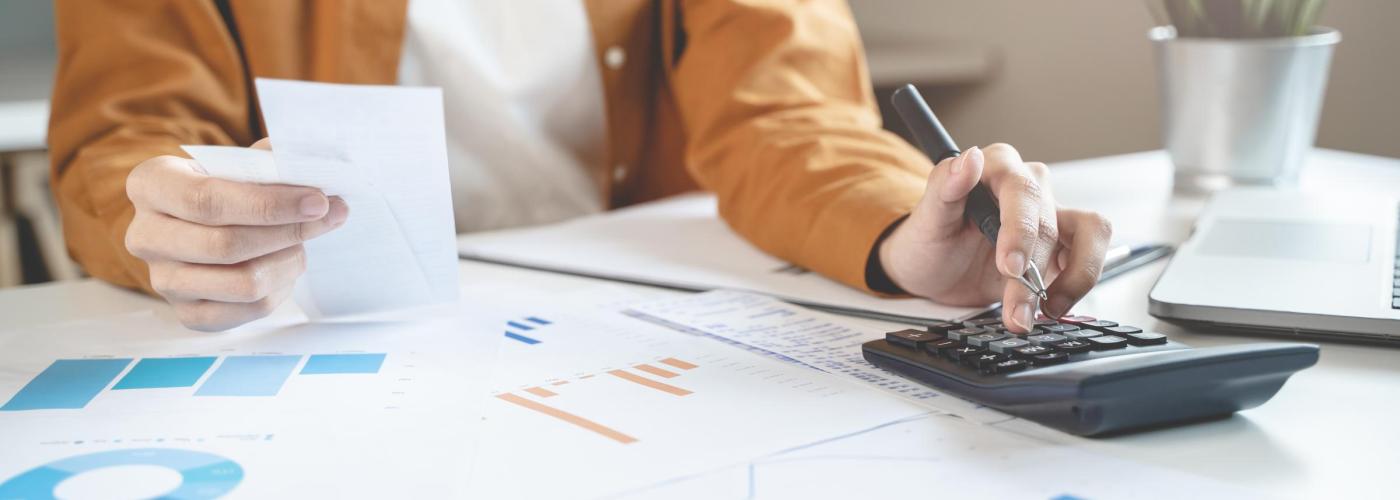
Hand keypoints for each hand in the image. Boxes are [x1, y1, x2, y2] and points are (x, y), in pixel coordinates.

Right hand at [124, 139, 347, 330]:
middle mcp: (144, 235)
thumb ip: (271, 163)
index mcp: (151, 184)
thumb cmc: (228, 185)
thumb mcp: (240, 162)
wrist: (207, 223)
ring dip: (288, 261)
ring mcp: (163, 280)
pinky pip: (249, 309)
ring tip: (303, 242)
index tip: (318, 201)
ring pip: (243, 283)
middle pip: (226, 245)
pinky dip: (280, 288)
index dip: (269, 204)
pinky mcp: (188, 314)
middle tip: (330, 215)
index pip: (206, 201)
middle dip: (289, 231)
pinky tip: (284, 265)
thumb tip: (315, 172)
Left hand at [876, 143, 1112, 332]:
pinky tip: (1051, 306)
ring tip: (1034, 312)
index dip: (1021, 229)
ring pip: (1088, 233)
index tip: (1010, 266)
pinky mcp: (1064, 244)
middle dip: (1032, 273)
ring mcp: (1050, 214)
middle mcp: (1028, 186)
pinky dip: (1077, 285)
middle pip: (1049, 222)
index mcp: (996, 167)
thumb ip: (944, 187)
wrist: (934, 272)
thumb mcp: (925, 219)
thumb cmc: (928, 240)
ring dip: (1068, 280)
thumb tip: (968, 159)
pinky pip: (1092, 255)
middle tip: (1015, 308)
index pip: (1022, 189)